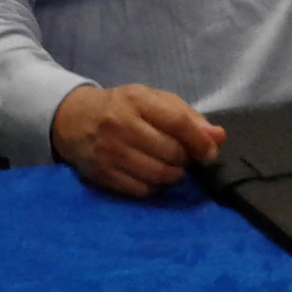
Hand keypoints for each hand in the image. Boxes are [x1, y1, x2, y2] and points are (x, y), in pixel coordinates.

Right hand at [50, 83, 224, 196]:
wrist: (74, 119)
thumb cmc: (122, 107)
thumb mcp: (152, 100)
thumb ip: (187, 116)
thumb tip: (218, 136)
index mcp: (137, 100)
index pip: (178, 123)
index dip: (200, 141)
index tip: (210, 152)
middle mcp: (121, 125)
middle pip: (171, 152)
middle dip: (185, 158)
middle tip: (183, 156)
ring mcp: (110, 152)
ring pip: (159, 175)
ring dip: (172, 174)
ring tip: (169, 165)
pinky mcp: (103, 175)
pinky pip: (142, 190)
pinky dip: (154, 186)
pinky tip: (150, 175)